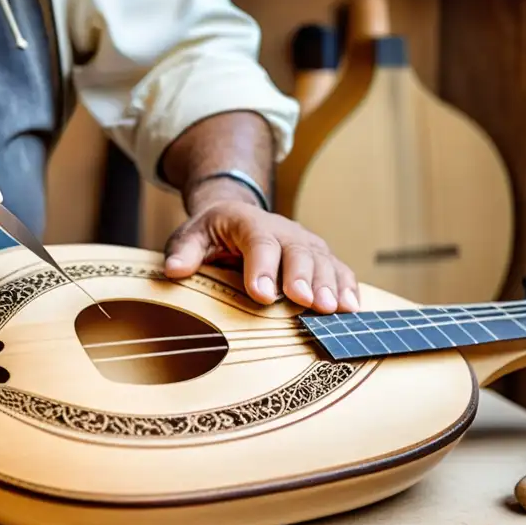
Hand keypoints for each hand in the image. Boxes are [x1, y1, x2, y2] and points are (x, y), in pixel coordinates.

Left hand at [163, 193, 359, 313]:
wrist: (236, 216)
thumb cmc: (212, 233)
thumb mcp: (191, 236)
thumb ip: (184, 251)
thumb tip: (173, 269)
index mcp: (248, 222)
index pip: (258, 242)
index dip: (262, 268)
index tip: (261, 295)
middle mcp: (282, 230)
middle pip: (297, 251)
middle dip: (302, 277)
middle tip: (306, 302)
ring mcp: (304, 242)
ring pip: (322, 261)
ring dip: (329, 285)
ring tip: (332, 309)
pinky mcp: (319, 257)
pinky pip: (338, 270)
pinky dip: (347, 287)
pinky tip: (352, 308)